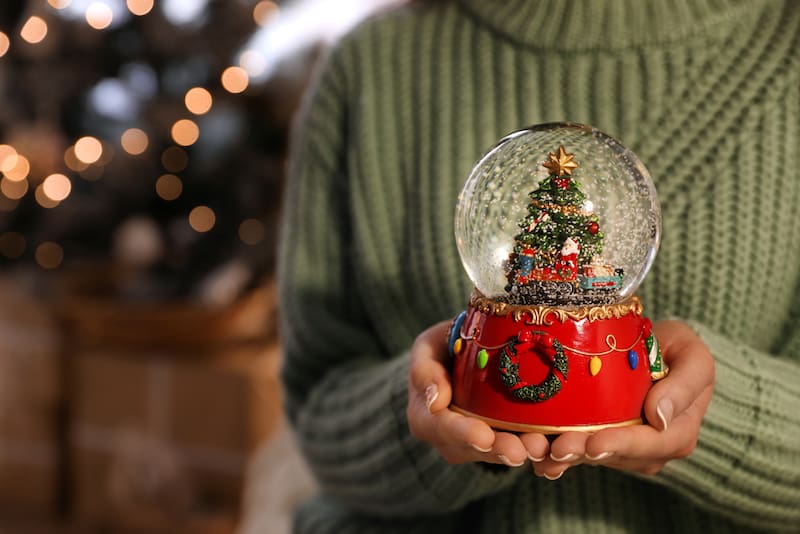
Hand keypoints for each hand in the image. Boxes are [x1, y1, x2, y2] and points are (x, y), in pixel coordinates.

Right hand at [407, 319, 550, 466]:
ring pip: (496, 453)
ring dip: (521, 450)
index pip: (438, 428)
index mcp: (425, 415)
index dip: (461, 434)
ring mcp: (473, 443)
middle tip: (523, 449)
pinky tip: (553, 445)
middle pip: (471, 449)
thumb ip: (425, 370)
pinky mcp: (500, 440)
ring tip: (541, 446)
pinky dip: (533, 447)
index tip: (484, 436)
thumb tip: (436, 401)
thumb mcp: (428, 346)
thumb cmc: (445, 346)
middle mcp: (447, 437)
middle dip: (498, 450)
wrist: (468, 351)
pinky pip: (516, 447)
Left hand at [533, 320, 714, 478]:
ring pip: (591, 457)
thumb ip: (685, 384)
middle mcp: (649, 448)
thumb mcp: (692, 356)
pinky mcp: (598, 440)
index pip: (651, 444)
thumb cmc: (677, 348)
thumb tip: (659, 417)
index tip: (595, 443)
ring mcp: (622, 447)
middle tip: (558, 448)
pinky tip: (535, 453)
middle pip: (614, 455)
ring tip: (541, 451)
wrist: (652, 347)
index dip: (621, 445)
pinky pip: (577, 450)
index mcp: (677, 431)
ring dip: (565, 456)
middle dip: (584, 452)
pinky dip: (555, 453)